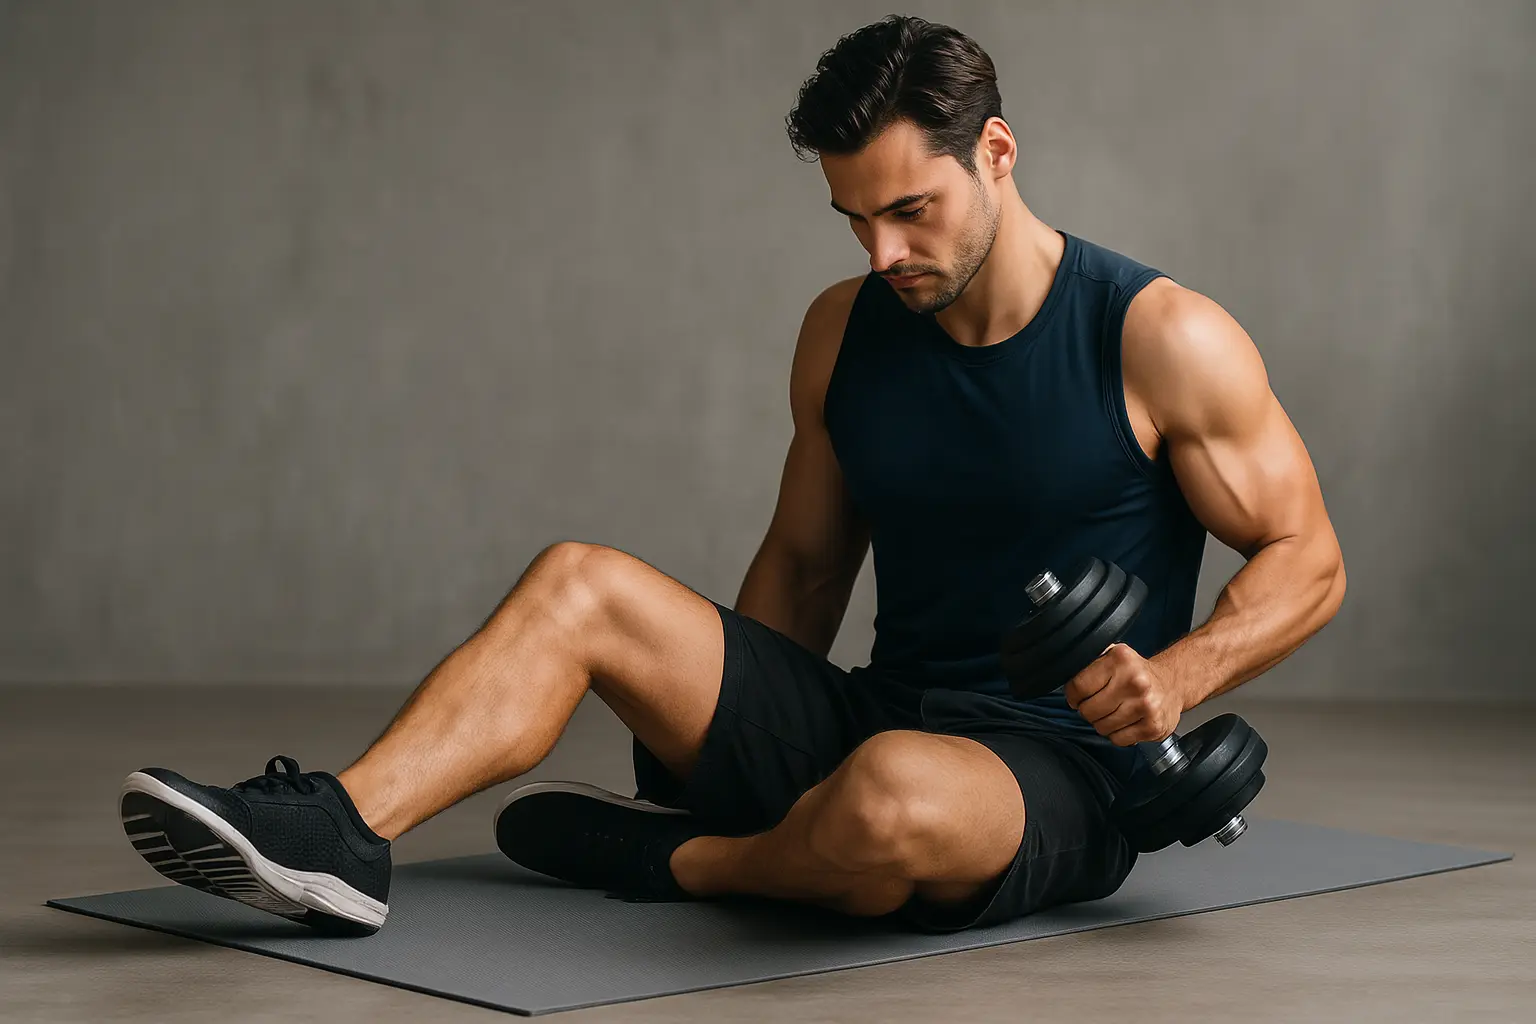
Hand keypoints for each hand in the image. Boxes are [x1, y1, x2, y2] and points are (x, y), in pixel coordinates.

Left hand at [1064, 644, 1184, 745]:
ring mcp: (1146, 706)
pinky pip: (1118, 740)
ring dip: (1103, 723)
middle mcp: (1135, 682)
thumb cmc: (1136, 672)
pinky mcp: (1153, 727)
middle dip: (1087, 710)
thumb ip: (1089, 664)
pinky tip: (1126, 721)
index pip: (1079, 686)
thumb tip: (1063, 676)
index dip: (1073, 695)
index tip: (1077, 696)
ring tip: (1114, 711)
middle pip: (1088, 710)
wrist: (1173, 683)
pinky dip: (1117, 734)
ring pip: (1102, 728)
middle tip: (1097, 704)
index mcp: (1121, 660)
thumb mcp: (1113, 656)